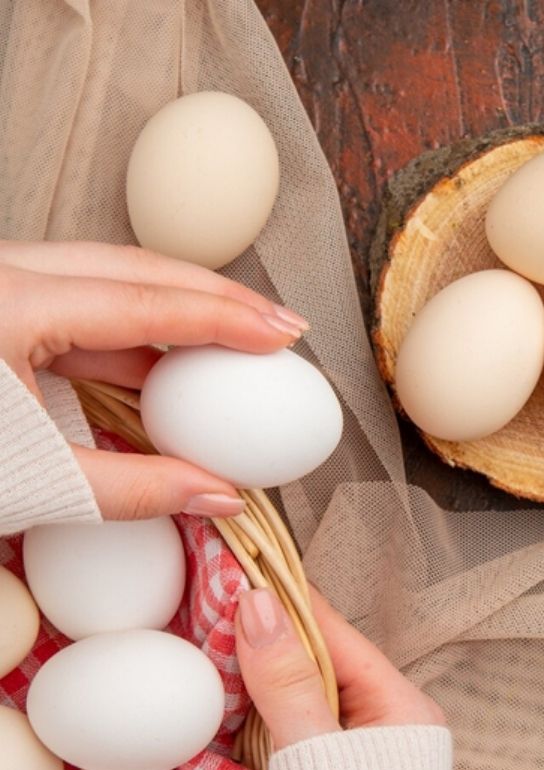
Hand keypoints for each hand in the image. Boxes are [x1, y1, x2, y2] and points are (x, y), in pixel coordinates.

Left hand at [0, 240, 307, 519]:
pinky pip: (82, 295)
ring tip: (240, 334)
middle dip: (219, 297)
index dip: (225, 319)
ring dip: (181, 304)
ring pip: (112, 274)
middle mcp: (7, 275)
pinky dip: (137, 322)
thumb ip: (130, 488)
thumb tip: (219, 495)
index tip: (283, 335)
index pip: (146, 303)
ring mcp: (4, 282)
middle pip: (139, 268)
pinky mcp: (2, 303)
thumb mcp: (31, 480)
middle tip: (280, 325)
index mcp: (11, 306)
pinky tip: (173, 357)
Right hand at [235, 586, 444, 749]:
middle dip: (270, 642)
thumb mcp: (313, 748)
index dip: (288, 605)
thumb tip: (261, 609)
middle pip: (319, 662)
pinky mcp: (337, 766)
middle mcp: (389, 719)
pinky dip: (267, 712)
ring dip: (263, 678)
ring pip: (306, 691)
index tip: (247, 578)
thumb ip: (287, 684)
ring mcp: (363, 743)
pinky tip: (238, 703)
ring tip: (223, 650)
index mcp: (402, 706)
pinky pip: (298, 723)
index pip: (336, 634)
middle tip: (221, 615)